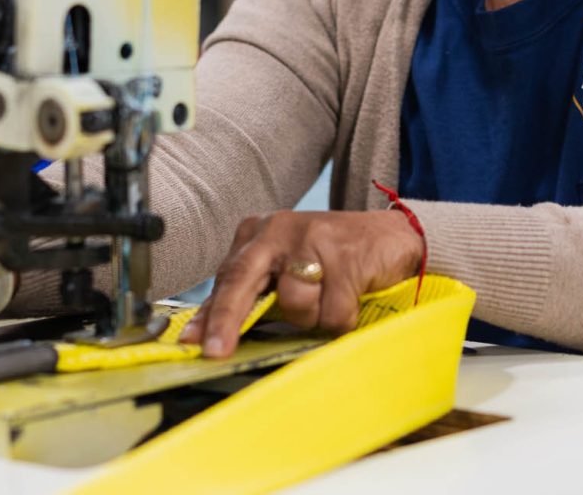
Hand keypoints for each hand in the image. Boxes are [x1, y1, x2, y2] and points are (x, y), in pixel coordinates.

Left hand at [180, 210, 423, 358]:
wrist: (389, 236)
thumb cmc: (331, 257)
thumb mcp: (284, 268)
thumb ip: (252, 295)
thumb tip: (210, 332)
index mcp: (258, 233)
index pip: (226, 277)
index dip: (209, 313)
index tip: (193, 342)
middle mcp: (279, 231)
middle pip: (243, 279)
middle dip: (228, 319)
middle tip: (217, 351)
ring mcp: (312, 240)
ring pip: (294, 304)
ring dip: (313, 317)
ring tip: (330, 296)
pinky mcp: (345, 255)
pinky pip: (332, 312)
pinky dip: (341, 318)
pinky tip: (350, 296)